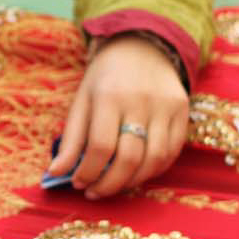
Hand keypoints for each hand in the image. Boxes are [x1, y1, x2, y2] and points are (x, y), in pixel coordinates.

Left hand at [47, 34, 189, 197]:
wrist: (142, 46)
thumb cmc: (105, 78)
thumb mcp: (82, 100)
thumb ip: (70, 138)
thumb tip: (55, 173)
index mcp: (109, 96)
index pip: (100, 147)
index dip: (88, 172)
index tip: (77, 182)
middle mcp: (141, 101)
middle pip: (129, 158)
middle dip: (109, 184)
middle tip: (94, 192)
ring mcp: (166, 106)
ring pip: (154, 160)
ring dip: (132, 182)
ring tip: (115, 186)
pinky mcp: (183, 111)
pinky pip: (172, 152)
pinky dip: (154, 171)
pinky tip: (137, 174)